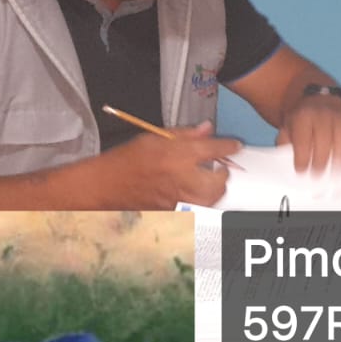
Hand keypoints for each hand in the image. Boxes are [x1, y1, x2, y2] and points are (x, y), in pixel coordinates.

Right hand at [99, 123, 243, 208]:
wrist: (105, 187)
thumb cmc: (127, 160)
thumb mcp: (155, 137)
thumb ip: (185, 134)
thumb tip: (207, 128)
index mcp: (179, 156)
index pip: (216, 149)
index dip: (229, 146)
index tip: (235, 146)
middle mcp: (183, 179)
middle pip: (220, 179)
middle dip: (222, 172)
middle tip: (216, 166)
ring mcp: (179, 200)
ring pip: (212, 198)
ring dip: (213, 188)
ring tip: (204, 180)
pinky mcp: (174, 213)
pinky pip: (198, 209)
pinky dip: (200, 201)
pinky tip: (190, 192)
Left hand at [277, 93, 340, 173]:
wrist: (317, 101)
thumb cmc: (302, 121)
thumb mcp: (287, 129)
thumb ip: (287, 146)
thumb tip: (292, 165)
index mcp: (303, 115)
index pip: (303, 139)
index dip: (302, 157)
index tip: (301, 171)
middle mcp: (323, 112)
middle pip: (324, 139)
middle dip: (321, 161)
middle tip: (318, 175)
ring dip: (339, 158)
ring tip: (335, 173)